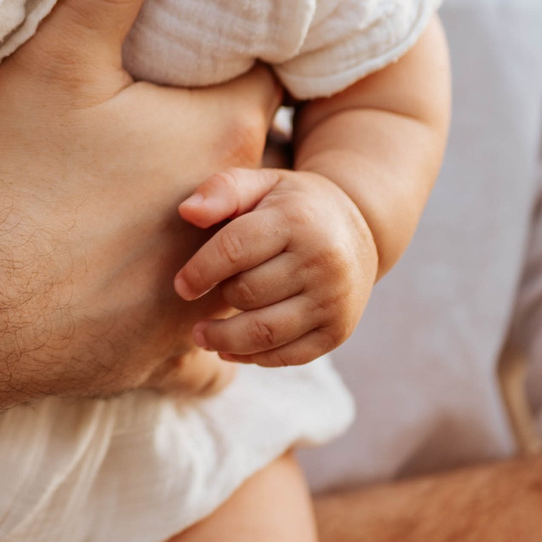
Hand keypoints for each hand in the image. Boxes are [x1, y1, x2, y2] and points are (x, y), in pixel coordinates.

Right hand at [0, 0, 285, 399]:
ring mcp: (199, 299)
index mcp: (220, 137)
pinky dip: (195, 333)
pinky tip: (162, 309)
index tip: (217, 47)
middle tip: (184, 127)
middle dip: (238, 150)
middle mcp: (232, 221)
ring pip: (245, 262)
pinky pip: (208, 355)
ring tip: (182, 214)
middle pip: (265, 171)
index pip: (271, 80)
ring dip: (225, 239)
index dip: (244, 58)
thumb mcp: (59, 54)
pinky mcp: (158, 359)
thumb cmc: (3, 173)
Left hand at [174, 166, 377, 365]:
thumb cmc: (293, 206)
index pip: (235, 249)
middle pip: (247, 293)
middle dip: (217, 298)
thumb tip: (187, 211)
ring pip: (265, 332)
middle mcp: (321, 261)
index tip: (181, 285)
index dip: (199, 271)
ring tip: (201, 336)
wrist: (360, 229)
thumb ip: (222, 190)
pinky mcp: (338, 331)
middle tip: (201, 300)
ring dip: (224, 339)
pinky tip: (230, 349)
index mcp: (297, 219)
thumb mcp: (263, 183)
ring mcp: (333, 300)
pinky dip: (253, 358)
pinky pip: (287, 356)